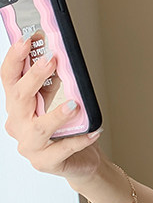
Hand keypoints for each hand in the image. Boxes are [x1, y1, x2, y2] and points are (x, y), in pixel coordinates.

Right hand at [1, 34, 102, 180]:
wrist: (81, 160)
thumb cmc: (67, 128)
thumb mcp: (59, 98)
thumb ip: (54, 80)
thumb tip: (58, 52)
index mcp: (17, 105)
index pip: (9, 78)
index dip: (15, 58)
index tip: (26, 40)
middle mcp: (18, 124)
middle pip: (20, 97)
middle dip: (35, 76)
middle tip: (52, 59)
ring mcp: (29, 145)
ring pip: (39, 127)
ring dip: (56, 114)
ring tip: (74, 104)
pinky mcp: (45, 162)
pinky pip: (62, 149)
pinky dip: (79, 139)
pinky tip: (93, 131)